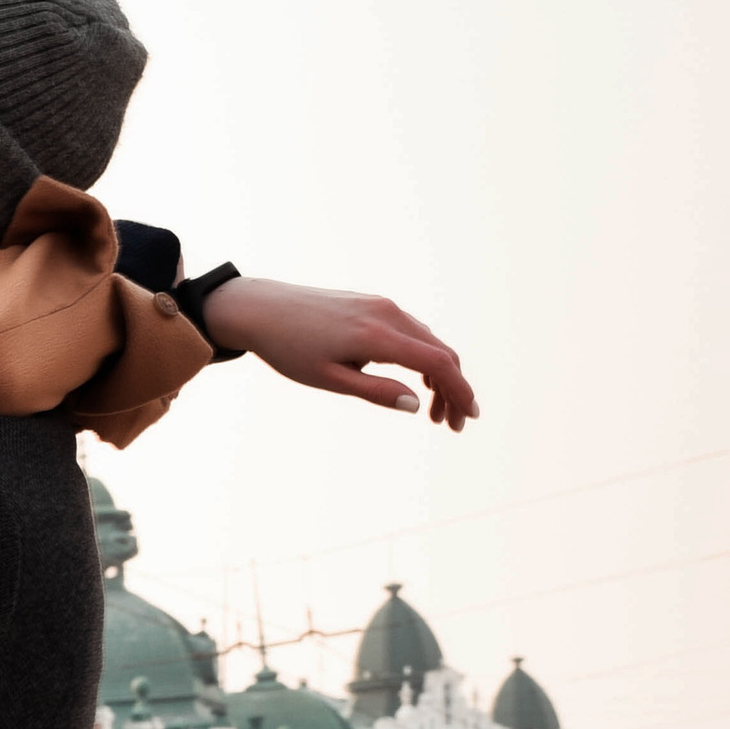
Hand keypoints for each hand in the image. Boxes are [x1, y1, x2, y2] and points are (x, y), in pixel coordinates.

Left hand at [202, 279, 475, 427]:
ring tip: (431, 411)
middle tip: (450, 425)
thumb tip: (415, 405)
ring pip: (427, 341)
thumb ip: (374, 391)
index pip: (437, 362)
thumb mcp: (329, 379)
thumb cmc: (289, 349)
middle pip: (440, 351)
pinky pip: (411, 330)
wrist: (260, 308)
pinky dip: (423, 357)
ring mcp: (382, 305)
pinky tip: (417, 380)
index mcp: (377, 335)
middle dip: (453, 389)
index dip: (460, 390)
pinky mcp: (374, 303)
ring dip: (439, 374)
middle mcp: (388, 314)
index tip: (468, 418)